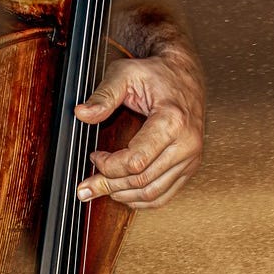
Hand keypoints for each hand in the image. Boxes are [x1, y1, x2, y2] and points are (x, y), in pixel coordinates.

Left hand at [73, 54, 204, 208]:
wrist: (185, 75)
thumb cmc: (157, 74)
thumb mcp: (126, 74)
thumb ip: (103, 95)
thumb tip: (82, 114)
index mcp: (172, 121)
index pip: (136, 161)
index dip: (108, 166)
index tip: (94, 156)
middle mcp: (186, 143)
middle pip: (142, 180)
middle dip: (109, 185)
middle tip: (87, 186)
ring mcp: (191, 157)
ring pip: (153, 193)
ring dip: (123, 196)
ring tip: (102, 191)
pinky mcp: (191, 165)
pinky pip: (166, 194)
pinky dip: (142, 199)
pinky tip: (124, 194)